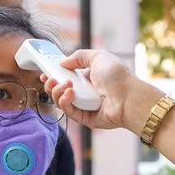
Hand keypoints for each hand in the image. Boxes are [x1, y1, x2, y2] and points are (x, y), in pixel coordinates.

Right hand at [41, 50, 162, 133]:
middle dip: (51, 84)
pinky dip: (65, 101)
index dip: (54, 75)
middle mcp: (86, 92)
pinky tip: (70, 93)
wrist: (129, 97)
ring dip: (57, 92)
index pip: (66, 77)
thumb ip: (79, 56)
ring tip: (65, 85)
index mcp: (88, 78)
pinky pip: (69, 111)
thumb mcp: (98, 56)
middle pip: (60, 90)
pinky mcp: (85, 118)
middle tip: (49, 79)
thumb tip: (62, 62)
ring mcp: (85, 106)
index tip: (45, 72)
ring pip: (62, 101)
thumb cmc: (117, 76)